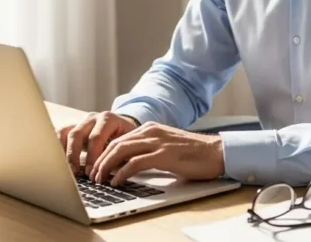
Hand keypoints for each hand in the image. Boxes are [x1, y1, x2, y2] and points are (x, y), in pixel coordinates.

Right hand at [58, 111, 139, 176]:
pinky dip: (57, 147)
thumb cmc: (127, 138)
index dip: (92, 157)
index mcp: (108, 119)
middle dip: (74, 156)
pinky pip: (61, 134)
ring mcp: (81, 122)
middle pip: (77, 134)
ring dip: (64, 153)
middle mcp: (93, 118)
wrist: (125, 127)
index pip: (96, 137)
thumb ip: (119, 155)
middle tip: (75, 173)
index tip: (92, 173)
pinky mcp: (74, 127)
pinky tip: (58, 161)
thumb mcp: (128, 144)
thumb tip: (109, 174)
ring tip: (64, 169)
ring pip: (66, 133)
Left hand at [90, 122, 224, 185]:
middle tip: (93, 175)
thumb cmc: (194, 153)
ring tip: (100, 180)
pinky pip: (135, 163)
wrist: (216, 152)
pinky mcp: (163, 155)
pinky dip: (122, 173)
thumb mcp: (167, 146)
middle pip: (116, 144)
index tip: (98, 167)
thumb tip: (130, 164)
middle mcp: (152, 131)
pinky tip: (117, 181)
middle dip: (100, 160)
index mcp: (152, 128)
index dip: (105, 154)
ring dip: (106, 167)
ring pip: (121, 151)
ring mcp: (157, 142)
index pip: (120, 139)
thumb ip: (150, 150)